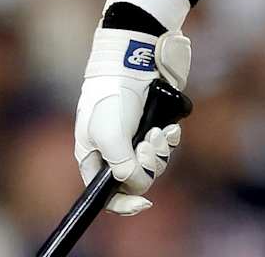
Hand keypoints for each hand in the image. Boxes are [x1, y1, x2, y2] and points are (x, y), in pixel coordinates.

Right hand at [73, 27, 191, 214]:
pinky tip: (169, 127)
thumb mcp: (111, 139)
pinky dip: (169, 138)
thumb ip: (123, 169)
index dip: (124, 203)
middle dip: (148, 165)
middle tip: (147, 145)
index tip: (143, 203)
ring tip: (157, 132)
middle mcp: (115, 151)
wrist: (134, 61)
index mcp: (94, 157)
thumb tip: (140, 187)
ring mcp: (135, 137)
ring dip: (160, 150)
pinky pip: (166, 144)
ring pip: (155, 162)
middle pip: (136, 178)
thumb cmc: (113, 97)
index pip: (106, 194)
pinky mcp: (154, 124)